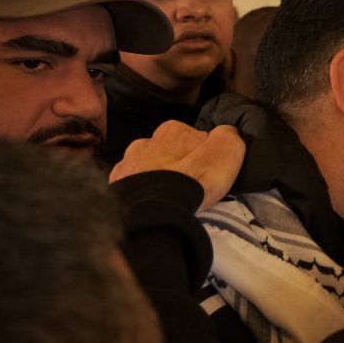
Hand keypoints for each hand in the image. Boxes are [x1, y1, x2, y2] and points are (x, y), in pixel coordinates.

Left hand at [109, 121, 245, 210]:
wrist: (155, 212)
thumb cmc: (193, 180)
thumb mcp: (226, 152)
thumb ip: (228, 136)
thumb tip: (225, 134)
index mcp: (173, 130)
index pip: (195, 137)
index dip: (205, 155)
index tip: (209, 173)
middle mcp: (146, 140)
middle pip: (169, 151)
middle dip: (177, 163)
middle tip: (189, 187)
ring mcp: (126, 163)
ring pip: (148, 166)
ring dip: (157, 176)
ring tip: (168, 198)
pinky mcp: (115, 186)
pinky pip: (131, 184)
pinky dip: (140, 191)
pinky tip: (150, 203)